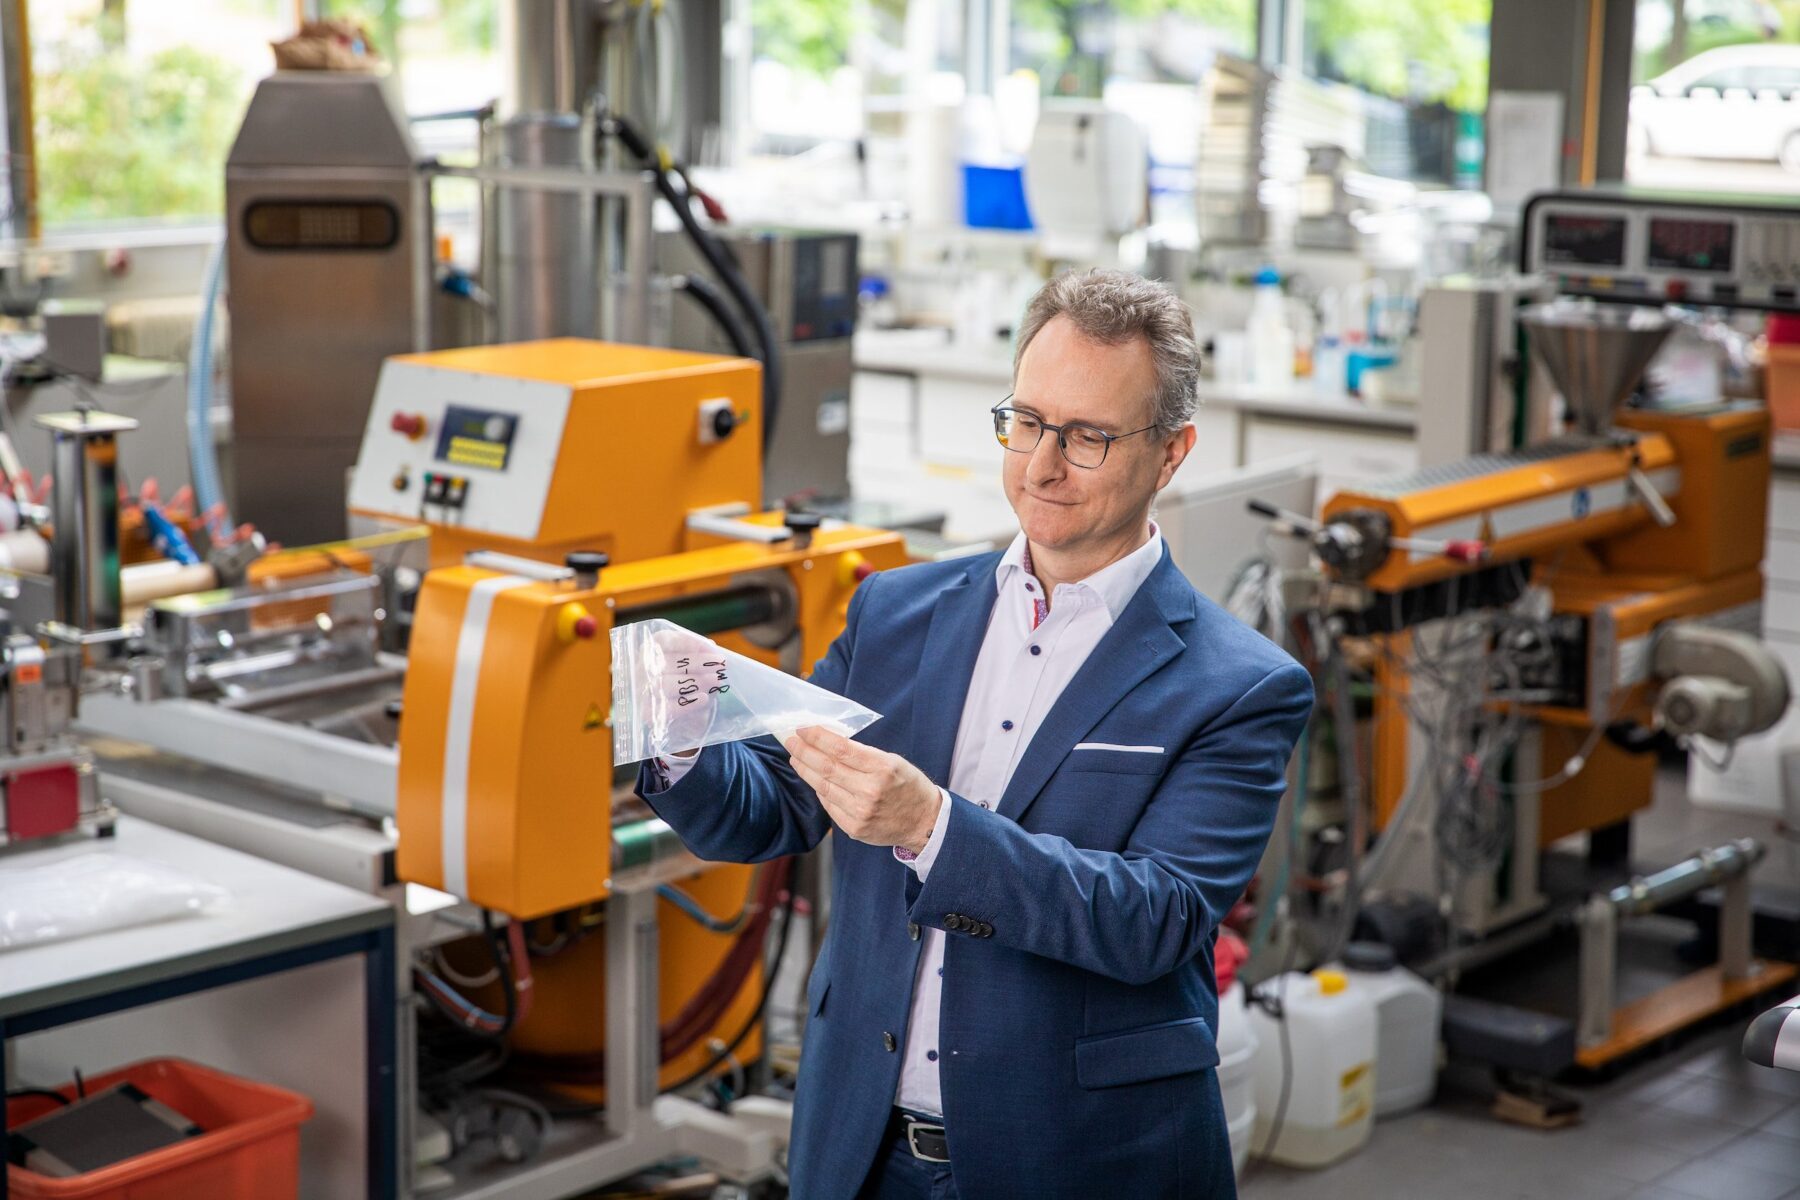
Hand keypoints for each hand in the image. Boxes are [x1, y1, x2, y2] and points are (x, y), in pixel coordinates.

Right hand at [652, 626, 728, 754]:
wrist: (683, 719)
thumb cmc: (690, 683)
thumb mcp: (694, 667)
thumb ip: (699, 656)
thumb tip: (710, 647)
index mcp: (649, 651)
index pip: (663, 640)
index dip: (688, 642)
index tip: (712, 648)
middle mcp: (642, 669)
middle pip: (667, 662)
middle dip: (697, 662)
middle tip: (720, 665)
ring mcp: (642, 691)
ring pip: (666, 684)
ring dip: (695, 681)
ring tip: (715, 680)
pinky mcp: (648, 713)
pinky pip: (667, 707)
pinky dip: (688, 702)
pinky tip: (704, 698)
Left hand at [785, 726, 941, 853]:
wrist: (924, 822)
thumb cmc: (909, 786)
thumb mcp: (892, 761)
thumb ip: (862, 754)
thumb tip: (828, 743)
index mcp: (882, 768)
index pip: (840, 748)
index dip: (817, 737)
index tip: (802, 729)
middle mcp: (870, 791)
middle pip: (826, 768)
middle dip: (804, 751)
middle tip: (791, 741)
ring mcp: (860, 812)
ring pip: (823, 787)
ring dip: (805, 770)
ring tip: (796, 758)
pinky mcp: (854, 828)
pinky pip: (829, 805)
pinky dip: (819, 790)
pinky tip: (814, 780)